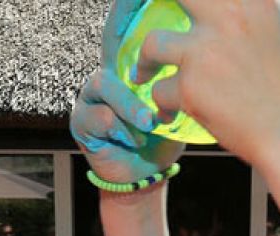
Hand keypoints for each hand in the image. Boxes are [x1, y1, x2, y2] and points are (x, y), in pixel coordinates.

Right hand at [70, 0, 185, 184]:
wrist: (147, 175)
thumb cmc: (165, 135)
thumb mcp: (180, 102)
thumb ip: (181, 76)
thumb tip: (198, 46)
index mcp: (128, 65)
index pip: (124, 31)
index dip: (127, 14)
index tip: (140, 8)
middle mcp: (106, 73)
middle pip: (111, 50)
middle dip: (129, 58)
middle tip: (151, 79)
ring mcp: (90, 96)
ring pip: (104, 83)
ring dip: (131, 106)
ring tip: (149, 123)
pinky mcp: (81, 121)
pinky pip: (98, 115)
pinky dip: (121, 129)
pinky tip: (135, 140)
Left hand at [131, 0, 279, 165]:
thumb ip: (267, 13)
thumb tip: (255, 5)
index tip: (181, 6)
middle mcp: (228, 16)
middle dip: (144, 5)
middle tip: (138, 15)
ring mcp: (206, 51)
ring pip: (152, 44)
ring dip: (146, 62)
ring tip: (144, 73)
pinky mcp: (191, 87)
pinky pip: (160, 91)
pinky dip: (162, 105)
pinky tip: (168, 113)